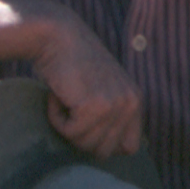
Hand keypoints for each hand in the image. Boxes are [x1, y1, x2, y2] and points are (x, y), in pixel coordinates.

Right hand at [19, 0, 144, 155]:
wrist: (54, 35)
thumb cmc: (69, 63)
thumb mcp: (101, 89)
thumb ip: (110, 115)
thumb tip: (104, 154)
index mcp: (135, 101)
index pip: (130, 148)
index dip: (105, 143)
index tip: (87, 126)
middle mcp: (131, 103)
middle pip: (105, 151)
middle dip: (82, 137)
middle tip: (71, 109)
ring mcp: (115, 105)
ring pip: (86, 145)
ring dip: (67, 127)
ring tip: (64, 99)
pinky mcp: (94, 106)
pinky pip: (70, 133)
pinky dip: (56, 119)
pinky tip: (56, 97)